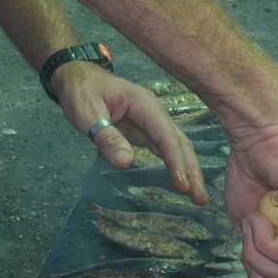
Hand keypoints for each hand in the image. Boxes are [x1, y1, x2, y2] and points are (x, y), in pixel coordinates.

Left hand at [52, 63, 208, 203]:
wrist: (76, 78)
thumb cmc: (81, 92)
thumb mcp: (88, 114)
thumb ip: (107, 137)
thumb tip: (126, 162)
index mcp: (144, 104)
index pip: (166, 135)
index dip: (176, 161)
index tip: (182, 185)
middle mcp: (153, 112)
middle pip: (179, 142)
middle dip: (191, 170)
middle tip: (200, 198)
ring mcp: (151, 121)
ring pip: (175, 146)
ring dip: (187, 170)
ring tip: (197, 196)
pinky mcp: (144, 130)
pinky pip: (164, 148)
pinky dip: (174, 165)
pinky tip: (180, 181)